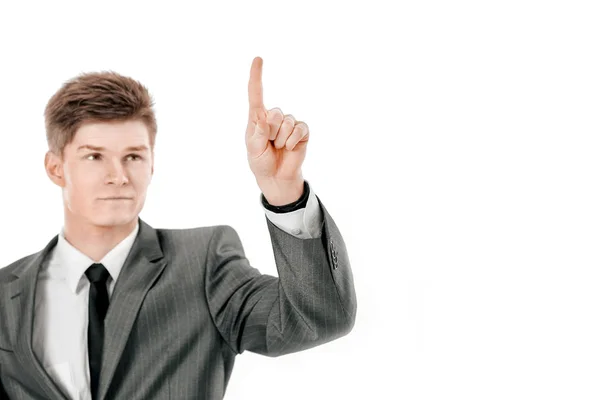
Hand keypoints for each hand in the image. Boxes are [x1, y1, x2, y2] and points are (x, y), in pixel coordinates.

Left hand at [245, 57, 308, 205]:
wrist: (276, 176)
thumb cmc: (261, 161)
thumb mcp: (253, 148)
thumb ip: (258, 133)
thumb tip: (265, 117)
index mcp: (257, 117)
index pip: (256, 93)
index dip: (256, 76)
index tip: (258, 59)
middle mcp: (274, 116)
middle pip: (274, 113)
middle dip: (271, 133)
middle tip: (270, 144)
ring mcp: (289, 123)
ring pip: (287, 123)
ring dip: (282, 140)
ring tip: (279, 148)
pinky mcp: (302, 131)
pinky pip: (299, 130)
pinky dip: (293, 141)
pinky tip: (290, 148)